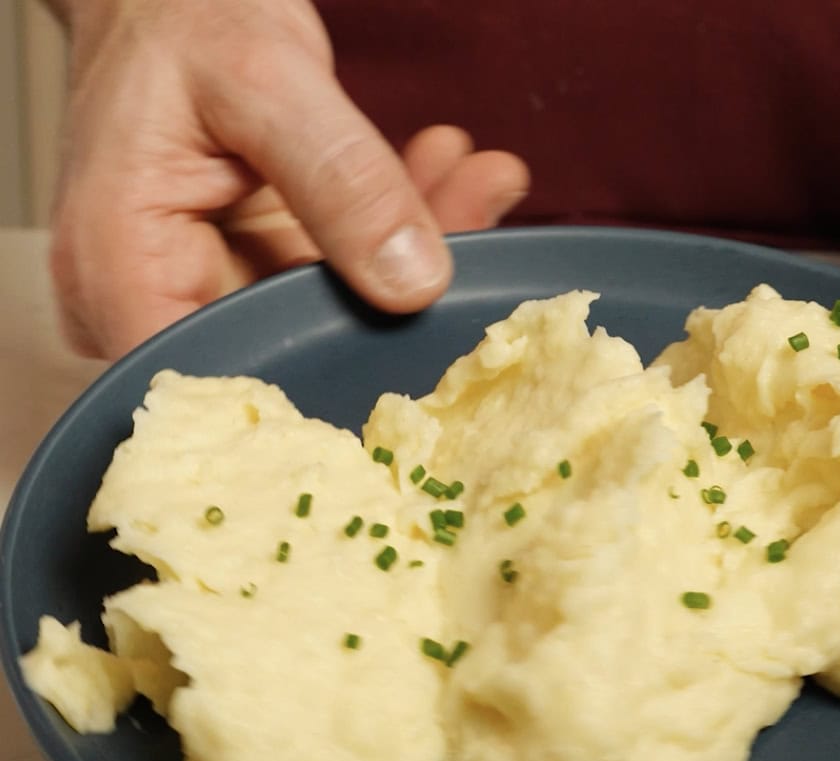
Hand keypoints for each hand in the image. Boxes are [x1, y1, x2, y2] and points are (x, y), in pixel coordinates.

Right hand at [48, 0, 528, 358]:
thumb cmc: (175, 16)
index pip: (217, 394)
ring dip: (416, 256)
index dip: (320, 404)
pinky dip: (402, 229)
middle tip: (477, 237)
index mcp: (124, 274)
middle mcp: (168, 300)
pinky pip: (345, 274)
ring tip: (476, 188)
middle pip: (293, 356)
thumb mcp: (259, 78)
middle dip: (399, 306)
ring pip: (335, 317)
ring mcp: (222, 289)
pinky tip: (450, 178)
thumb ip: (337, 177)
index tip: (416, 365)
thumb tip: (416, 281)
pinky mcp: (268, 268)